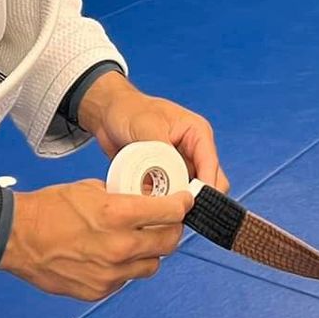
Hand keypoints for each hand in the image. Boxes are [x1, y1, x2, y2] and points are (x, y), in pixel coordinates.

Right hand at [0, 179, 191, 300]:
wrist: (15, 237)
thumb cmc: (49, 208)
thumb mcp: (91, 189)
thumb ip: (122, 198)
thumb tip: (143, 202)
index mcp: (117, 215)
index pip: (169, 213)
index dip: (182, 205)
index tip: (185, 201)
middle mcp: (119, 247)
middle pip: (168, 242)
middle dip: (172, 229)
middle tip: (167, 222)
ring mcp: (110, 273)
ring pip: (151, 265)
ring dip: (151, 252)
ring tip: (139, 241)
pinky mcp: (99, 290)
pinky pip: (126, 279)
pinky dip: (126, 267)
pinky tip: (113, 256)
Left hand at [77, 70, 227, 193]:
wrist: (107, 114)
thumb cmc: (129, 110)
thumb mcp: (147, 126)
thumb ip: (163, 152)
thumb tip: (172, 178)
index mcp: (197, 133)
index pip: (210, 165)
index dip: (205, 187)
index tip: (191, 203)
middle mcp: (192, 151)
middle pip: (205, 183)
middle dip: (192, 197)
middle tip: (172, 207)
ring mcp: (179, 165)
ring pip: (188, 192)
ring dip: (174, 201)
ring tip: (156, 205)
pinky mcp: (164, 176)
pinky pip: (169, 195)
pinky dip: (161, 202)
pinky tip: (146, 202)